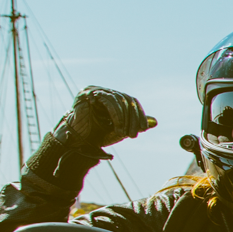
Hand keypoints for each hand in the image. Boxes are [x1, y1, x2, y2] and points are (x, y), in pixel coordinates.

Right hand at [26, 87, 152, 189]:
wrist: (77, 141)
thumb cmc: (98, 134)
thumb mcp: (121, 129)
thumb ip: (135, 123)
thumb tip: (155, 121)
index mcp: (111, 96)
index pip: (131, 101)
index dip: (139, 114)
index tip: (143, 129)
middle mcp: (103, 91)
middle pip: (126, 100)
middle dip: (133, 118)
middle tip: (134, 134)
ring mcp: (94, 90)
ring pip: (119, 100)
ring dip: (125, 119)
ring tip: (125, 134)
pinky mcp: (87, 93)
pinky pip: (108, 100)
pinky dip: (117, 114)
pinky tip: (118, 128)